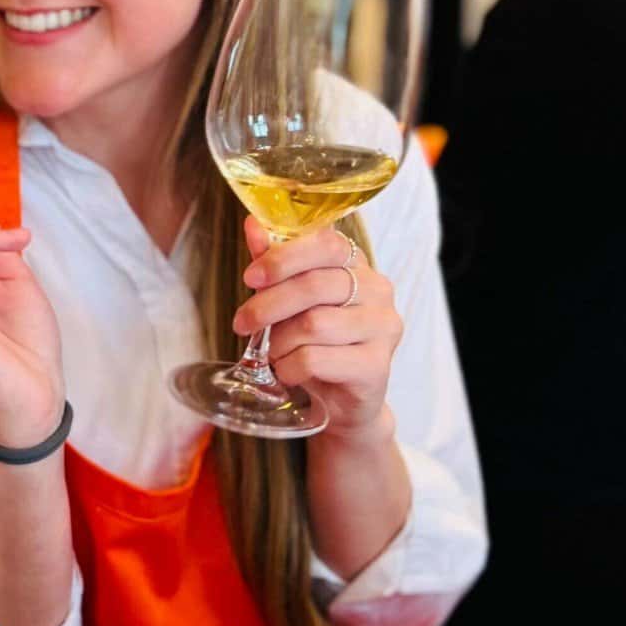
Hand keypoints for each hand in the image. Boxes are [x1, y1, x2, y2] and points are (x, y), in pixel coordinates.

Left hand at [234, 217, 399, 434]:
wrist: (342, 400)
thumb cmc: (315, 342)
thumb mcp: (291, 300)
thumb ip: (276, 262)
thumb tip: (253, 224)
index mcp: (358, 264)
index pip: (326, 243)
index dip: (283, 258)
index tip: (250, 277)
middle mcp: (378, 290)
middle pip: (314, 286)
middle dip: (267, 305)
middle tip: (242, 323)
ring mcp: (383, 327)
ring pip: (313, 324)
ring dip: (280, 342)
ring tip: (274, 353)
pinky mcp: (376, 365)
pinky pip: (316, 359)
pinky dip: (290, 367)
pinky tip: (288, 372)